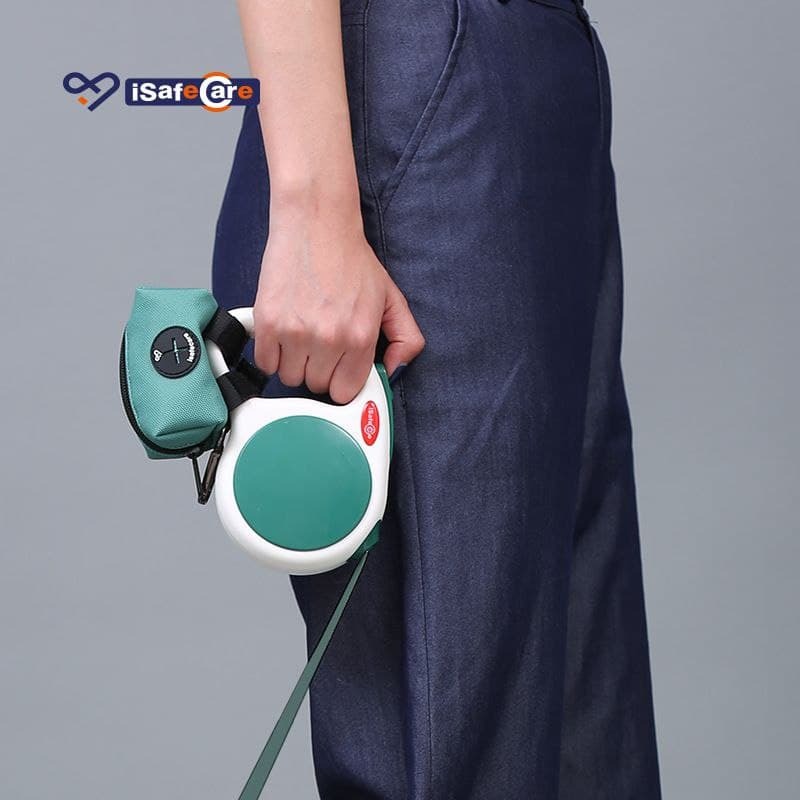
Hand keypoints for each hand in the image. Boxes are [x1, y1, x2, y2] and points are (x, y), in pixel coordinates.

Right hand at [253, 200, 424, 403]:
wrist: (316, 225)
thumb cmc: (351, 260)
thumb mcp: (391, 298)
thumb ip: (406, 338)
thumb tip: (395, 371)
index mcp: (361, 337)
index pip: (345, 392)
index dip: (341, 380)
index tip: (339, 368)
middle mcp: (329, 339)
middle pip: (316, 386)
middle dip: (319, 369)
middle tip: (321, 341)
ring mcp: (296, 333)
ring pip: (290, 377)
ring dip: (295, 362)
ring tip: (303, 334)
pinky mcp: (268, 323)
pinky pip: (265, 363)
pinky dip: (272, 353)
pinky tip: (284, 333)